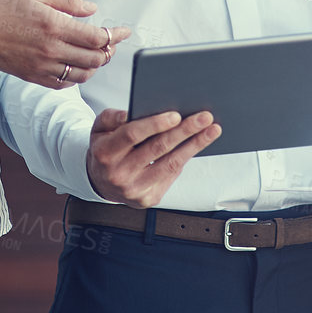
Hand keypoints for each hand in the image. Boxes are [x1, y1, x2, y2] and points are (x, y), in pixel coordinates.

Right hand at [0, 0, 128, 88]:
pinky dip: (76, 77)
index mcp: (54, 26)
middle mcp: (51, 50)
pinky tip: (76, 65)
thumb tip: (92, 9)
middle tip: (110, 41)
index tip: (124, 32)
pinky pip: (64, 84)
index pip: (97, 37)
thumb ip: (69, 1)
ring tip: (96, 54)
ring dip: (95, 66)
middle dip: (109, 51)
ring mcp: (42, 67)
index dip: (115, 35)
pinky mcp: (34, 77)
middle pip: (95, 59)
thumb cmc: (2, 6)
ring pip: (82, 75)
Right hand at [85, 108, 219, 207]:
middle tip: (205, 117)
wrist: (101, 182)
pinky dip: (185, 158)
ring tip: (211, 130)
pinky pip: (171, 175)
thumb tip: (132, 113)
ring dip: (194, 145)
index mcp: (105, 153)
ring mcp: (134, 189)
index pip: (132, 135)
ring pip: (170, 164)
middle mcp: (119, 174)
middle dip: (184, 131)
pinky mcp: (148, 199)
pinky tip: (196, 145)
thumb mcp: (100, 128)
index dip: (155, 124)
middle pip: (157, 149)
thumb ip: (113, 117)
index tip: (177, 115)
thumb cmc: (106, 148)